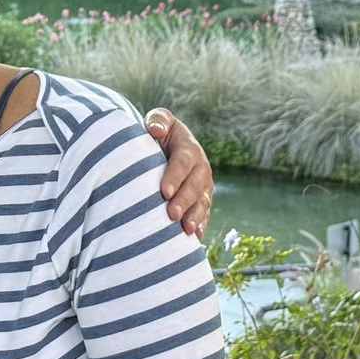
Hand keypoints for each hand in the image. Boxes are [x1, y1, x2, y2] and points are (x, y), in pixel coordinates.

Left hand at [145, 110, 213, 239]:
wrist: (169, 147)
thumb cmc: (158, 134)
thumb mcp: (159, 121)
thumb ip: (157, 120)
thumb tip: (154, 129)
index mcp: (189, 148)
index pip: (183, 162)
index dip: (175, 176)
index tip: (164, 191)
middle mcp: (200, 168)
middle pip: (195, 186)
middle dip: (184, 201)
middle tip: (171, 214)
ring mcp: (203, 186)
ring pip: (202, 203)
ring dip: (195, 217)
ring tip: (186, 230)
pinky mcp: (202, 201)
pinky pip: (205, 215)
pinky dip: (201, 226)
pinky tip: (194, 238)